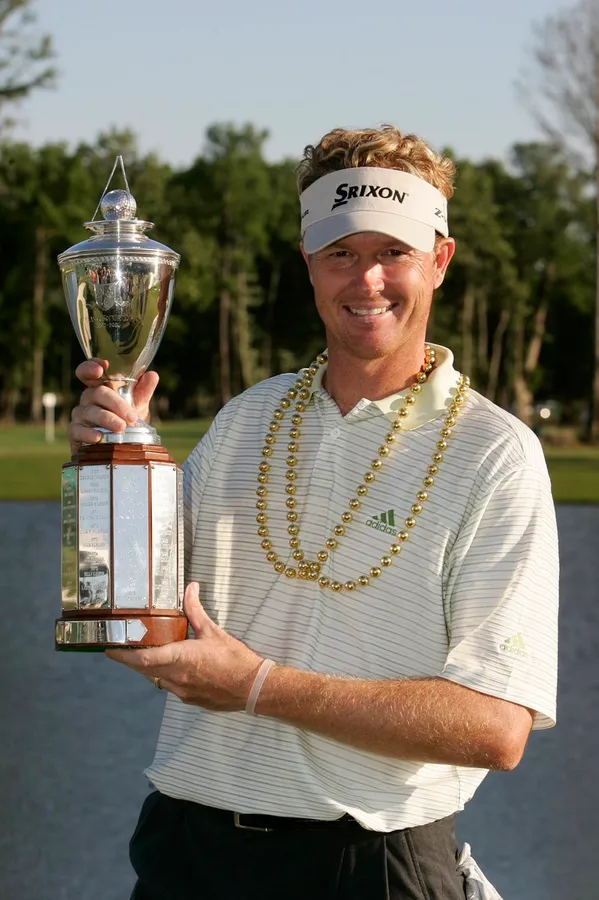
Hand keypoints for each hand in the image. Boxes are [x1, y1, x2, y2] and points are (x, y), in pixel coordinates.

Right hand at [68, 358, 158, 452]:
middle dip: (115, 403)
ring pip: (89, 411)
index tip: (100, 369)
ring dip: (106, 419)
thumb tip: (152, 375)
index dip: (90, 367)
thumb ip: (144, 390)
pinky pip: (77, 430)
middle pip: (97, 393)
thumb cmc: (126, 419)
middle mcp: (88, 398)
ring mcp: (80, 414)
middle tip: (132, 417)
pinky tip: (99, 437)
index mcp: (101, 386)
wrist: (119, 445)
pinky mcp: (75, 432)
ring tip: (121, 427)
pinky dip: (88, 433)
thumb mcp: (138, 404)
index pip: (89, 371)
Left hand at [105, 583, 264, 710]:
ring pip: (157, 679)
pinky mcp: (190, 699)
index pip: (144, 659)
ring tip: (145, 655)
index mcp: (181, 659)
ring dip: (148, 669)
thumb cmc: (235, 659)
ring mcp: (183, 692)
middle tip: (120, 650)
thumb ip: (196, 610)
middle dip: (131, 661)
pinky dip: (165, 676)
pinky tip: (173, 667)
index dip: (124, 656)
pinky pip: (170, 687)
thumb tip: (191, 588)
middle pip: (145, 671)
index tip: (110, 650)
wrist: (253, 687)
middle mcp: (177, 678)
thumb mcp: (213, 631)